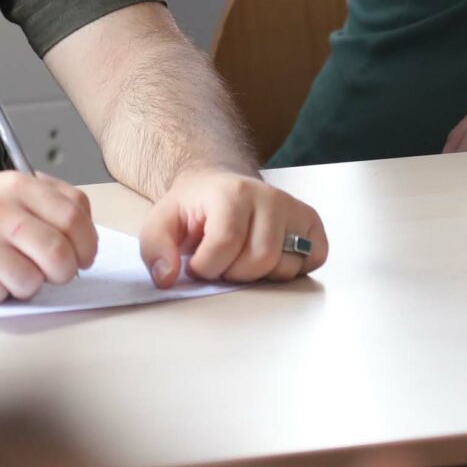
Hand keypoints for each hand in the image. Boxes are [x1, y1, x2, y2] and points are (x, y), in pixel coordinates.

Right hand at [0, 171, 98, 302]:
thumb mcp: (11, 188)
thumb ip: (51, 203)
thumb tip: (85, 238)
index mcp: (19, 185)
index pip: (74, 217)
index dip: (87, 244)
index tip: (84, 256)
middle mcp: (0, 211)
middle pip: (59, 255)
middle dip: (64, 272)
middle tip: (54, 272)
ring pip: (32, 283)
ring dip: (27, 284)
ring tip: (8, 268)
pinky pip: (0, 297)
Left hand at [138, 168, 328, 285]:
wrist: (219, 188)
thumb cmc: (194, 209)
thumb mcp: (162, 222)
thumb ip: (155, 249)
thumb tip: (168, 278)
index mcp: (232, 193)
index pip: (226, 244)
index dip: (206, 266)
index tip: (197, 264)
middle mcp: (269, 197)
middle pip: (259, 260)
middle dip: (233, 273)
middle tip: (221, 262)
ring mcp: (294, 209)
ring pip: (285, 266)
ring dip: (259, 276)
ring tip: (242, 259)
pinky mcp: (312, 223)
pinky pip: (312, 261)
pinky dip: (290, 270)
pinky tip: (269, 258)